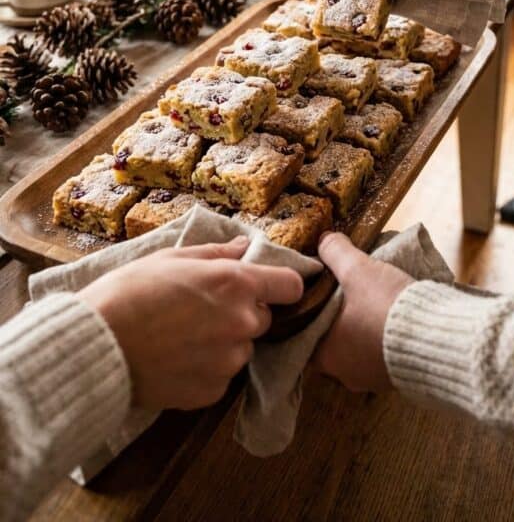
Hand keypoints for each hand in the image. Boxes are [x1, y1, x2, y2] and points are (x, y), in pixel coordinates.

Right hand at [81, 236, 302, 410]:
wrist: (98, 346)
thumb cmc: (130, 292)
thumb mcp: (172, 257)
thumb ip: (216, 253)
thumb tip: (243, 246)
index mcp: (235, 283)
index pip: (291, 286)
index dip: (280, 285)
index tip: (267, 287)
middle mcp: (241, 323)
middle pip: (263, 318)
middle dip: (241, 313)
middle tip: (203, 310)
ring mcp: (228, 361)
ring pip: (241, 349)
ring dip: (224, 343)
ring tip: (183, 336)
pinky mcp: (212, 391)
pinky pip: (222, 376)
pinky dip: (207, 369)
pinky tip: (176, 358)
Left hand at [312, 233, 411, 391]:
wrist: (439, 338)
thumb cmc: (387, 307)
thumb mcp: (358, 269)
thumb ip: (335, 252)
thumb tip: (324, 240)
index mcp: (325, 354)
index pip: (304, 333)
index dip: (310, 311)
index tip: (319, 292)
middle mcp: (345, 374)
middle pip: (332, 340)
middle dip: (340, 317)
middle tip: (346, 293)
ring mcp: (372, 379)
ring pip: (359, 348)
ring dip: (364, 328)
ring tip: (373, 301)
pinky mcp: (397, 378)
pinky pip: (383, 354)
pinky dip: (384, 337)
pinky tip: (393, 318)